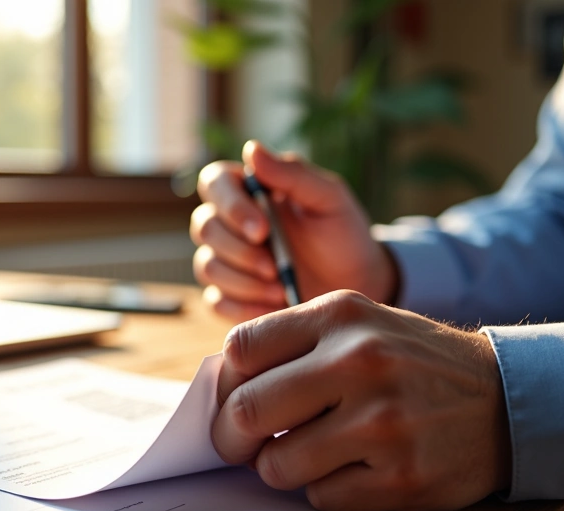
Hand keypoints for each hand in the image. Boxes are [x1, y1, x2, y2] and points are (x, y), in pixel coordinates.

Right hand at [191, 140, 398, 322]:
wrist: (359, 283)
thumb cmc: (343, 234)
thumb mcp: (329, 199)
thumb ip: (293, 173)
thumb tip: (251, 149)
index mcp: (250, 191)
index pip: (214, 183)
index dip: (229, 205)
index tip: (263, 229)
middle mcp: (231, 224)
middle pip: (204, 227)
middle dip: (239, 250)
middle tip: (276, 266)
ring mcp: (228, 261)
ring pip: (207, 267)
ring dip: (243, 282)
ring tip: (281, 288)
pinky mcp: (231, 297)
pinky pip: (216, 302)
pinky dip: (243, 307)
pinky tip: (273, 305)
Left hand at [212, 290, 510, 510]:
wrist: (508, 398)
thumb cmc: (413, 363)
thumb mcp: (359, 325)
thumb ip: (292, 345)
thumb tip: (221, 390)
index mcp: (341, 317)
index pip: (241, 350)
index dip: (225, 384)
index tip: (232, 400)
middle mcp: (360, 362)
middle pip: (245, 412)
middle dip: (231, 439)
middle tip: (242, 446)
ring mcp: (383, 422)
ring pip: (277, 465)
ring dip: (281, 469)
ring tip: (310, 455)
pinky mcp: (402, 477)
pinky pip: (322, 498)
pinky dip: (327, 491)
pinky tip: (356, 471)